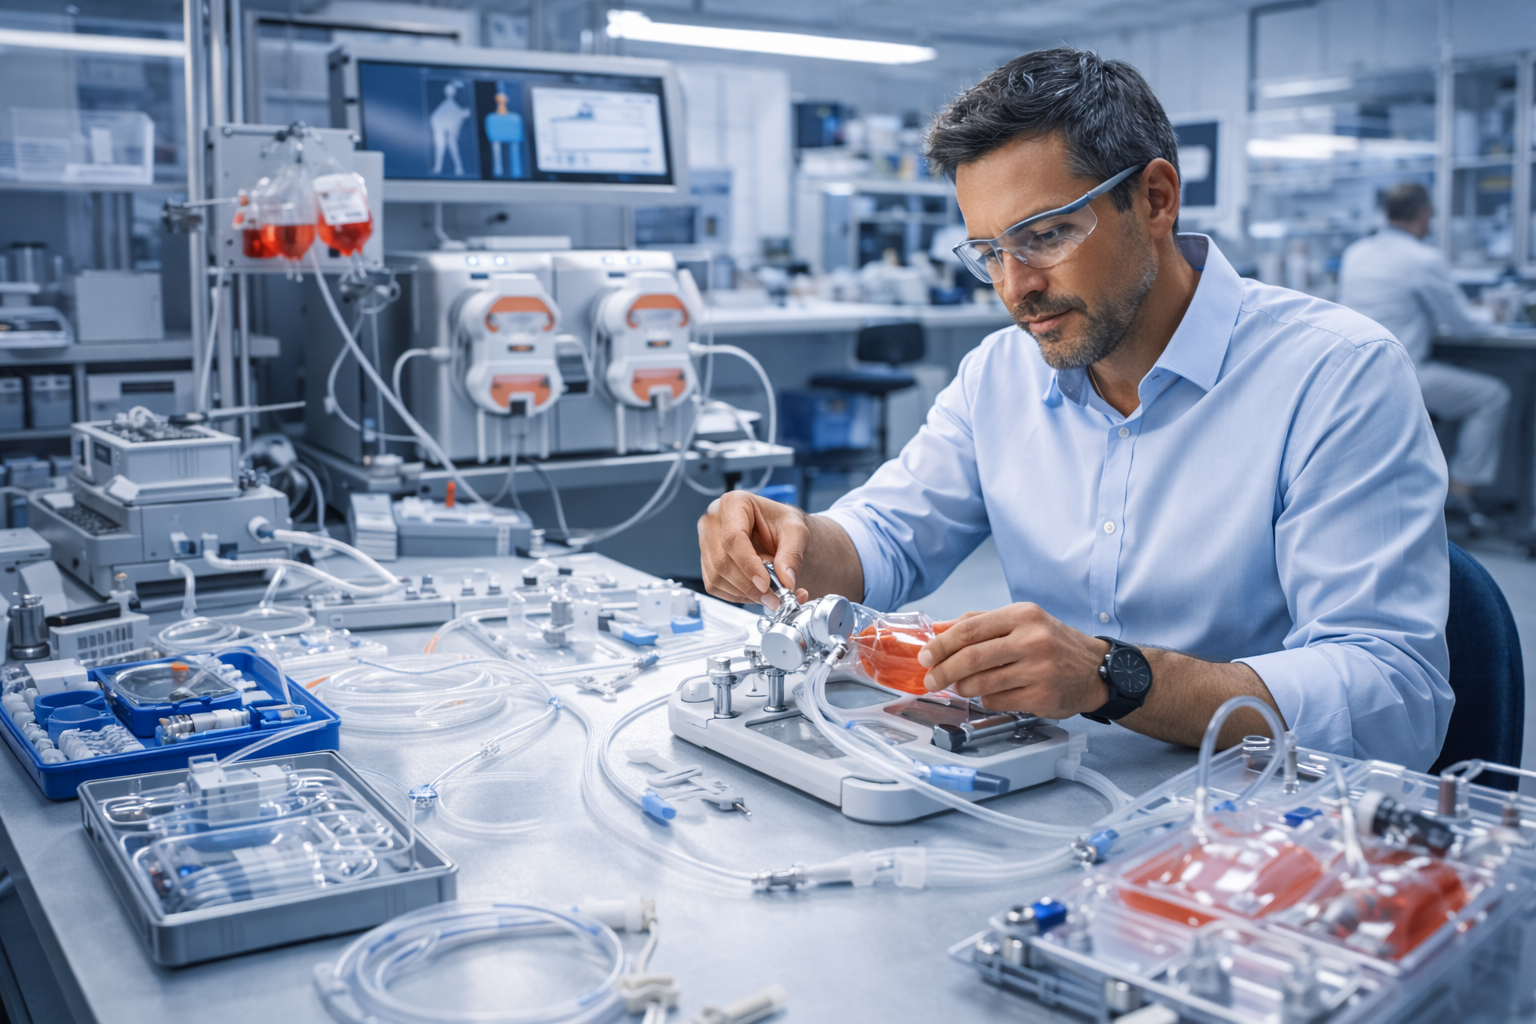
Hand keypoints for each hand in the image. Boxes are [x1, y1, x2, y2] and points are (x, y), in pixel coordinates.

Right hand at [698, 492, 810, 607]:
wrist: (777, 533)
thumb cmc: (782, 524)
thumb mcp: (796, 532)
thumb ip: (792, 555)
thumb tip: (786, 581)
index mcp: (733, 503)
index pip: (732, 538)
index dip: (748, 565)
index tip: (765, 584)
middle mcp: (713, 521)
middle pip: (721, 561)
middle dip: (749, 585)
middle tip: (773, 598)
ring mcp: (706, 542)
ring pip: (717, 577)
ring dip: (745, 593)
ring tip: (769, 592)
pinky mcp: (706, 562)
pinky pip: (715, 586)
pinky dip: (737, 595)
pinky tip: (755, 591)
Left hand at [916, 603, 1109, 718]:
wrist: (1095, 668)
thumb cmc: (1052, 643)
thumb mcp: (1019, 621)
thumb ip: (978, 623)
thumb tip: (937, 629)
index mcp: (1022, 615)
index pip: (969, 629)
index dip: (940, 645)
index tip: (924, 656)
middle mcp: (1032, 640)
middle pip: (971, 658)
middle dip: (943, 671)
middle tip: (930, 680)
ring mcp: (1039, 670)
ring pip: (982, 683)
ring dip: (962, 688)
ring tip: (959, 686)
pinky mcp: (1042, 696)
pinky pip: (998, 701)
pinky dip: (985, 699)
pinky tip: (989, 693)